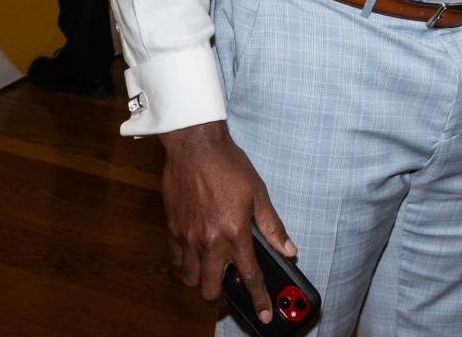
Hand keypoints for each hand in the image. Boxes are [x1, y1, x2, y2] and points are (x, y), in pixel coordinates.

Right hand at [159, 121, 295, 326]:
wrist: (195, 146)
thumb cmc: (228, 165)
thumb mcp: (258, 193)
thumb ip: (272, 226)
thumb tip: (288, 248)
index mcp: (235, 234)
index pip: (251, 277)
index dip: (260, 300)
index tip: (265, 314)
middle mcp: (210, 242)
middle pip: (211, 290)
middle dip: (222, 300)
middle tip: (229, 295)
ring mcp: (188, 238)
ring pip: (190, 279)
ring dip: (202, 282)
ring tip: (212, 274)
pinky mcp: (173, 230)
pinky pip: (176, 260)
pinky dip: (185, 264)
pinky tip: (194, 256)